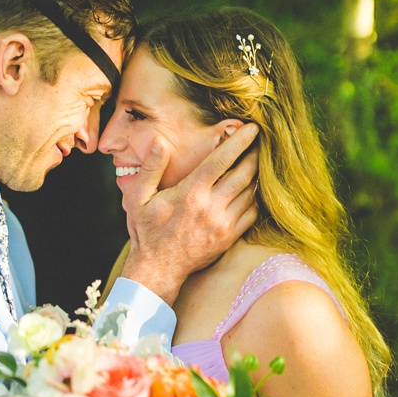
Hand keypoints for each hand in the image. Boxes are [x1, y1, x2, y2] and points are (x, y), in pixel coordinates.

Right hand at [120, 123, 259, 305]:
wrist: (158, 268)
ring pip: (251, 192)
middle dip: (254, 154)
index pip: (221, 160)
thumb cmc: (146, 230)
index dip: (239, 141)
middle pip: (244, 173)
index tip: (252, 128)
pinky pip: (252, 212)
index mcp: (190, 193)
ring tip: (257, 162)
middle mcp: (210, 207)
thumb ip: (150, 168)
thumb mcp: (137, 198)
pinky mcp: (230, 237)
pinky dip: (255, 198)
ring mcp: (223, 224)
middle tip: (260, 141)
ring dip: (256, 174)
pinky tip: (251, 189)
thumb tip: (159, 141)